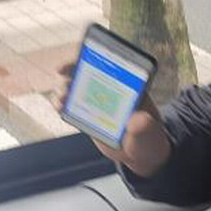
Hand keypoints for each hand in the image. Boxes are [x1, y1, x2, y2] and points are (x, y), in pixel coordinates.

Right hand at [56, 62, 170, 177]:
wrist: (141, 157)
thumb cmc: (150, 139)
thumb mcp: (150, 132)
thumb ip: (144, 126)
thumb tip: (136, 121)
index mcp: (128, 82)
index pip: (108, 60)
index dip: (92, 53)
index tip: (80, 54)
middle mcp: (109, 87)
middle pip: (85, 69)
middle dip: (70, 68)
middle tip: (62, 74)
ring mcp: (96, 101)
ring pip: (74, 88)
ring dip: (63, 88)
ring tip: (62, 99)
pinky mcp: (86, 116)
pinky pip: (70, 107)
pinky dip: (61, 105)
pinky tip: (60, 108)